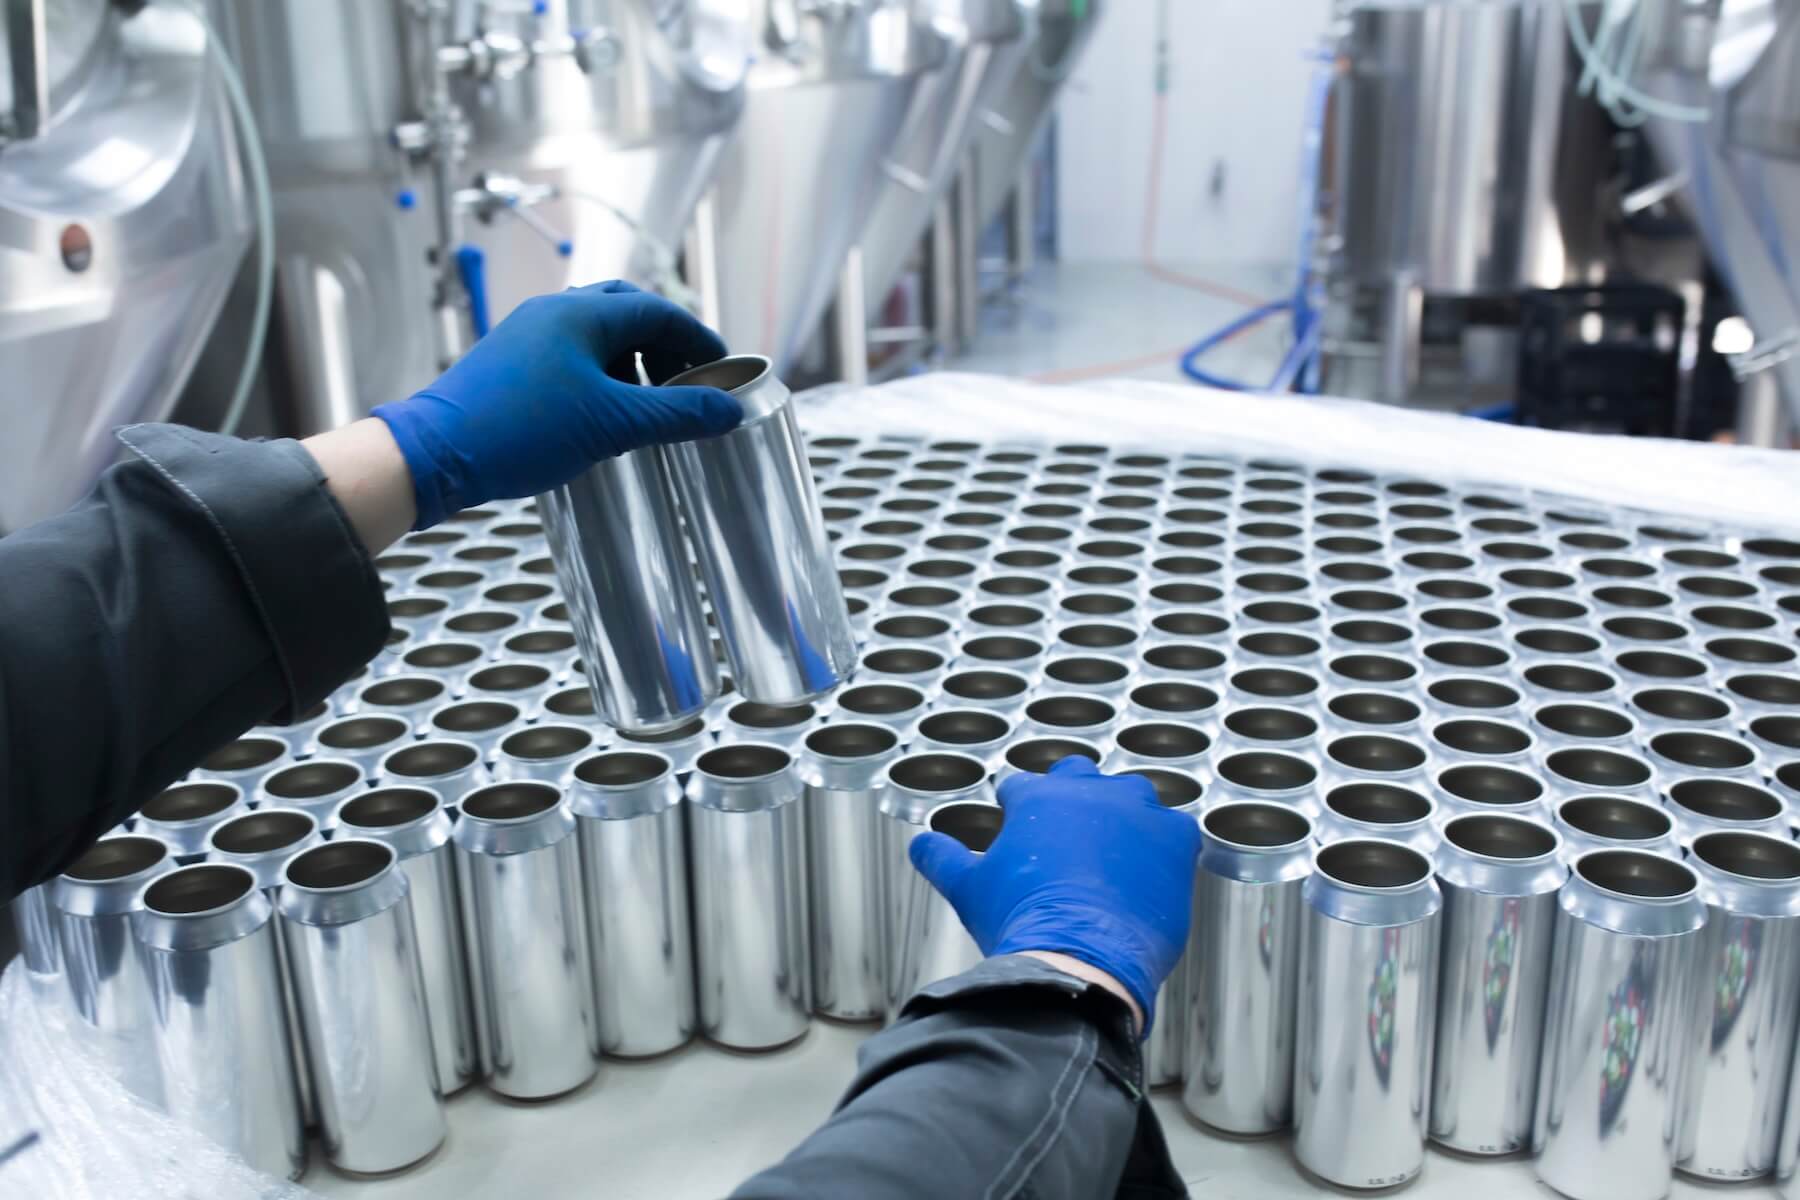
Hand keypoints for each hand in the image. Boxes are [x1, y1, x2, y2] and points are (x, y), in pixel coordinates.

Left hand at [373, 280, 741, 527]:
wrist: (436, 453)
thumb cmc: (521, 430)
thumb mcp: (613, 425)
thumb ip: (676, 415)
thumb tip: (727, 410)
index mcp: (583, 313)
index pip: (660, 312)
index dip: (699, 340)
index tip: (723, 370)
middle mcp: (554, 312)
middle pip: (629, 314)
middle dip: (666, 346)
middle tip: (690, 382)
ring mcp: (528, 335)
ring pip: (597, 335)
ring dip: (633, 362)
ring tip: (650, 403)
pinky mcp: (510, 363)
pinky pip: (570, 356)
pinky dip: (601, 376)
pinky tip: (605, 415)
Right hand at [909, 757, 1200, 1034]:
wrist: (1081, 962)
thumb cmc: (1024, 924)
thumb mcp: (967, 888)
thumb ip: (941, 858)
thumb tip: (921, 845)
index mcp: (1037, 797)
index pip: (1023, 786)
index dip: (1019, 808)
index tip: (1020, 825)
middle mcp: (1089, 793)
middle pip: (1079, 776)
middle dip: (1072, 799)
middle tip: (1068, 837)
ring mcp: (1136, 813)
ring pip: (1132, 797)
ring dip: (1122, 816)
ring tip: (1113, 854)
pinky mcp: (1175, 841)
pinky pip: (1174, 830)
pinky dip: (1163, 846)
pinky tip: (1151, 873)